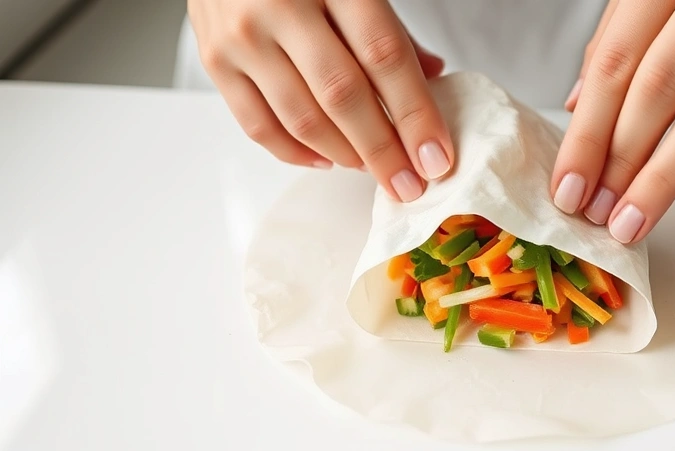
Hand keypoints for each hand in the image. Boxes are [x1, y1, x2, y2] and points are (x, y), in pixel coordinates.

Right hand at [188, 0, 454, 201]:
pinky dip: (298, 153)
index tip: (436, 157)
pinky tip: (328, 159)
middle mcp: (280, 6)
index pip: (383, 56)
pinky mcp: (215, 61)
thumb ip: (390, 29)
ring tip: (375, 170)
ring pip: (302, 119)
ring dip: (346, 156)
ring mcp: (242, 36)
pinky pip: (259, 126)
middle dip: (384, 151)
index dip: (414, 113)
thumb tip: (432, 78)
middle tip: (410, 185)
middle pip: (343, 96)